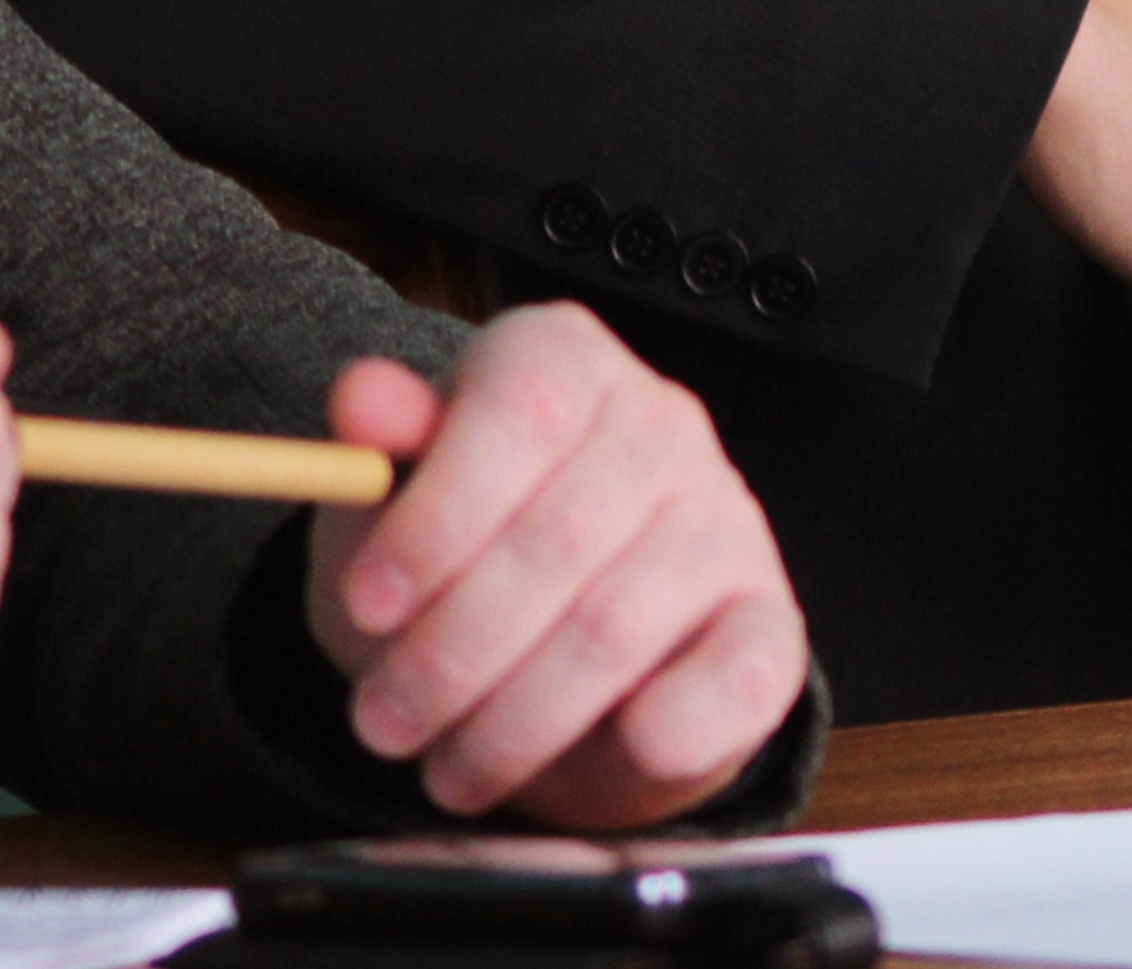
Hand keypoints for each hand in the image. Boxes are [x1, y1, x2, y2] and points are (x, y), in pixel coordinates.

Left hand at [302, 305, 807, 824]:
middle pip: (563, 532)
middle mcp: (662, 424)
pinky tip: (613, 750)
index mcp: (568, 363)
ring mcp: (727, 520)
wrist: (542, 655)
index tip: (369, 606)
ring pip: (620, 623)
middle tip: (381, 722)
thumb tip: (361, 399)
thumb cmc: (459, 564)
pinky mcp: (771, 622)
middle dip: (454, 650)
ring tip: (447, 768)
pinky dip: (672, 727)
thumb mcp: (387, 512)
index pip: (525, 406)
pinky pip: (741, 673)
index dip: (439, 514)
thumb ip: (376, 457)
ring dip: (516, 720)